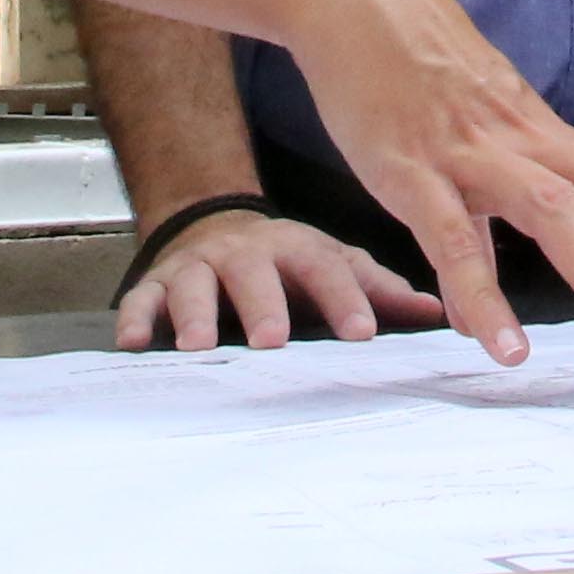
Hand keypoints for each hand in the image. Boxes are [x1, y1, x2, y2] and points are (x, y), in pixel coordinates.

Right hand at [114, 207, 445, 352]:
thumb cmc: (285, 263)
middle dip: (263, 305)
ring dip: (195, 313)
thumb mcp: (332, 264)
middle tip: (273, 339)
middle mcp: (246, 254)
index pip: (326, 270)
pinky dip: (136, 318)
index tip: (362, 334)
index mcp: (297, 249)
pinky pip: (143, 298)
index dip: (345, 300)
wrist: (215, 227)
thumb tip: (439, 313)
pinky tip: (134, 341)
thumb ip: (377, 290)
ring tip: (198, 345)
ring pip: (194, 285)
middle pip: (255, 275)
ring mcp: (199, 267)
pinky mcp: (157, 283)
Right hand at [264, 0, 573, 363]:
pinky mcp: (415, 168)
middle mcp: (532, 146)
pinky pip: (455, 240)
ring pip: (559, 216)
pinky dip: (483, 294)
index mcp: (554, 144)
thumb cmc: (416, 69)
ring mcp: (476, 154)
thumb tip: (499, 289)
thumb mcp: (476, 140)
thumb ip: (495, 213)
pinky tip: (503, 346)